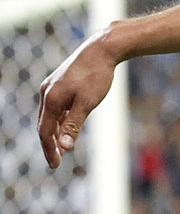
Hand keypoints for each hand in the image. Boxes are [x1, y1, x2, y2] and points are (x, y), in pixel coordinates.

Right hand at [37, 34, 118, 169]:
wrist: (101, 49)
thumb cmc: (96, 76)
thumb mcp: (87, 103)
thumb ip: (74, 125)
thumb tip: (65, 147)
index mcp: (51, 100)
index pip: (45, 132)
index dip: (50, 150)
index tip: (55, 165)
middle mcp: (47, 92)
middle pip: (44, 124)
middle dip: (50, 143)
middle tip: (57, 159)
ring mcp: (52, 86)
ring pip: (50, 115)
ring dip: (54, 131)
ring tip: (62, 146)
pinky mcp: (59, 81)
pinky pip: (55, 105)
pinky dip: (59, 118)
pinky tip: (67, 123)